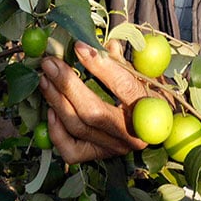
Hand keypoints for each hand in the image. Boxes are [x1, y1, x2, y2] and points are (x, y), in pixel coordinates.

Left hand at [38, 41, 147, 162]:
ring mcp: (114, 148)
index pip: (123, 86)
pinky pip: (71, 151)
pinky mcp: (98, 156)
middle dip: (66, 85)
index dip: (99, 65)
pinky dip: (56, 132)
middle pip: (92, 112)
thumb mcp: (143, 76)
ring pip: (78, 128)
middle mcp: (132, 134)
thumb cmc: (148, 97)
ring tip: (44, 79)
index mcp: (149, 109)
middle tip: (50, 63)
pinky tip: (50, 111)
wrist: (156, 130)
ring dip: (56, 101)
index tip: (78, 46)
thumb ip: (121, 61)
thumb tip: (103, 44)